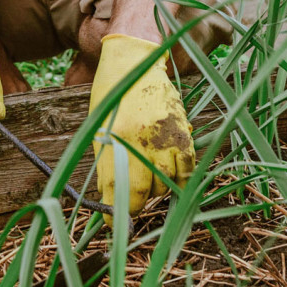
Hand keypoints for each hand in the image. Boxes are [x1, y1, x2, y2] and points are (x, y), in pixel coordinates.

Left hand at [88, 34, 195, 217]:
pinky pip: (188, 166)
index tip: (113, 226)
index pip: (118, 189)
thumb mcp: (99, 128)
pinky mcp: (183, 129)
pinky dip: (181, 179)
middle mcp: (141, 139)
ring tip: (148, 185)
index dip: (116, 213)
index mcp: (116, 139)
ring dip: (157, 190)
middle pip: (144, 190)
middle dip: (136, 203)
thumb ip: (106, 163)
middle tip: (131, 202)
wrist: (135, 60)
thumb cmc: (111, 95)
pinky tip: (172, 181)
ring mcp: (165, 134)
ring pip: (167, 181)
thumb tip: (109, 200)